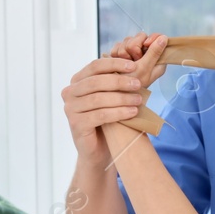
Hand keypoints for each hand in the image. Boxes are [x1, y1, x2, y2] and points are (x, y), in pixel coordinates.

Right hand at [62, 33, 170, 167]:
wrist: (99, 150)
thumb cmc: (108, 120)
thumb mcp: (113, 97)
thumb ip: (120, 81)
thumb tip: (144, 63)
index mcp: (77, 81)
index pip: (95, 66)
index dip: (114, 63)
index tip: (134, 66)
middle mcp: (70, 92)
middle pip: (96, 81)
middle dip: (120, 81)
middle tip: (139, 84)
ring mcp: (70, 108)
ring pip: (98, 99)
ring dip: (122, 98)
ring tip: (139, 99)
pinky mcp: (76, 124)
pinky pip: (100, 115)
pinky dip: (118, 112)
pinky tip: (132, 112)